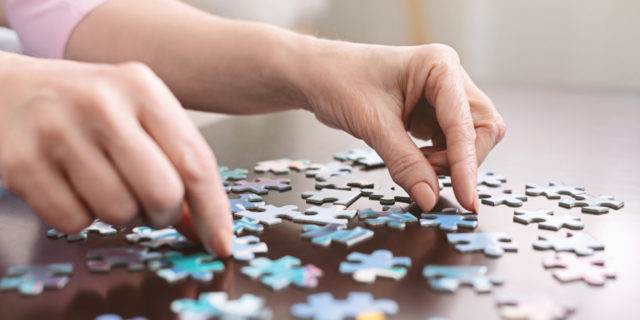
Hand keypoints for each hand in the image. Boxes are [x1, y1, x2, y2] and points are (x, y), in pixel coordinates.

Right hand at [0, 54, 231, 254]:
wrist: (8, 89)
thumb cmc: (87, 106)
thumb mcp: (139, 114)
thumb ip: (175, 160)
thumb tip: (202, 223)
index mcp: (141, 88)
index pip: (194, 162)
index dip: (213, 210)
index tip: (220, 241)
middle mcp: (102, 104)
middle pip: (161, 194)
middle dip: (162, 214)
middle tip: (149, 206)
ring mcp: (58, 131)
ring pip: (118, 213)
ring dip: (121, 215)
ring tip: (106, 186)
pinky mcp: (22, 162)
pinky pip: (74, 222)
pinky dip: (80, 217)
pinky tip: (72, 187)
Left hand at [302, 42, 505, 212]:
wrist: (317, 76)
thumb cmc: (339, 81)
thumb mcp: (372, 124)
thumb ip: (404, 163)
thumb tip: (430, 198)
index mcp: (440, 66)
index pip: (466, 124)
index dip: (466, 164)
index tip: (466, 199)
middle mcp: (449, 78)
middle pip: (483, 129)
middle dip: (461, 159)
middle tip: (427, 173)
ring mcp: (443, 97)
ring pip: (470, 140)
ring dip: (449, 161)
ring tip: (413, 163)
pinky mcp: (433, 114)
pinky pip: (451, 144)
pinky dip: (438, 160)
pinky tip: (414, 160)